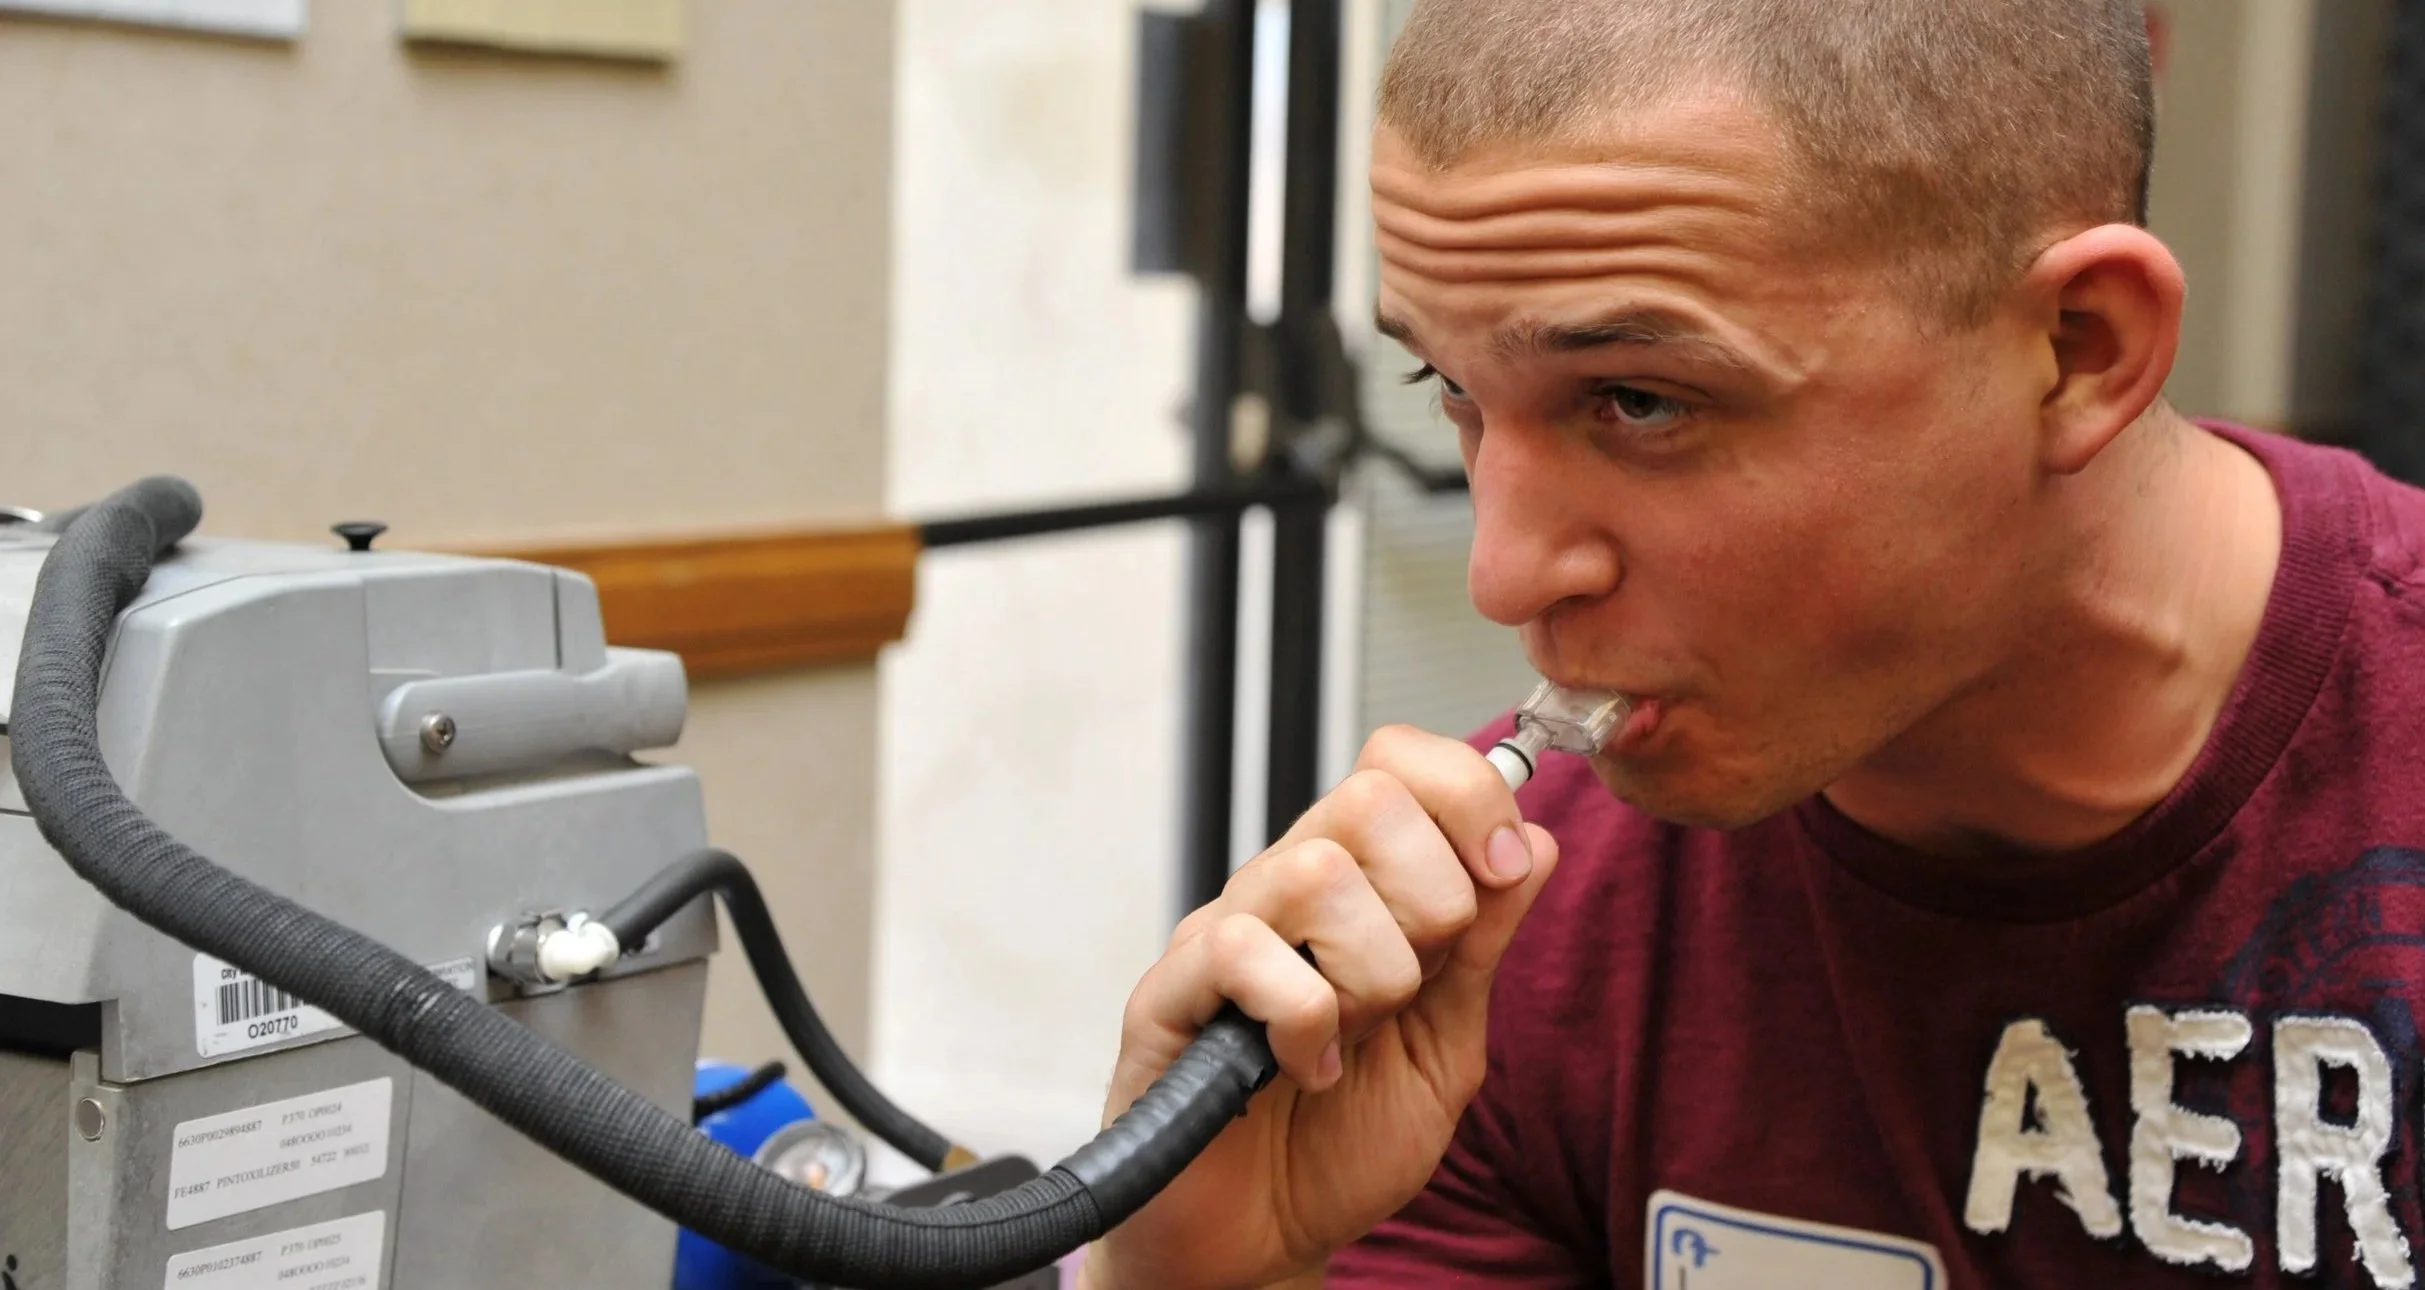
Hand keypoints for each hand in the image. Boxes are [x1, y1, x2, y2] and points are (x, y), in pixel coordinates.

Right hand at [1080, 725, 1561, 1289]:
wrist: (1262, 1240)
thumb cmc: (1341, 1145)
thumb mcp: (1448, 1044)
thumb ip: (1484, 948)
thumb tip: (1533, 841)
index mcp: (1356, 888)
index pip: (1399, 764)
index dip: (1466, 795)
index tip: (1500, 870)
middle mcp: (1284, 893)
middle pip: (1368, 799)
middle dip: (1432, 899)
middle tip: (1414, 985)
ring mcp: (1223, 937)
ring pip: (1314, 870)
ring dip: (1370, 970)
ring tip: (1356, 1034)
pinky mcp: (1169, 996)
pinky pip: (1242, 952)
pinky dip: (1303, 1021)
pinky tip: (1307, 1069)